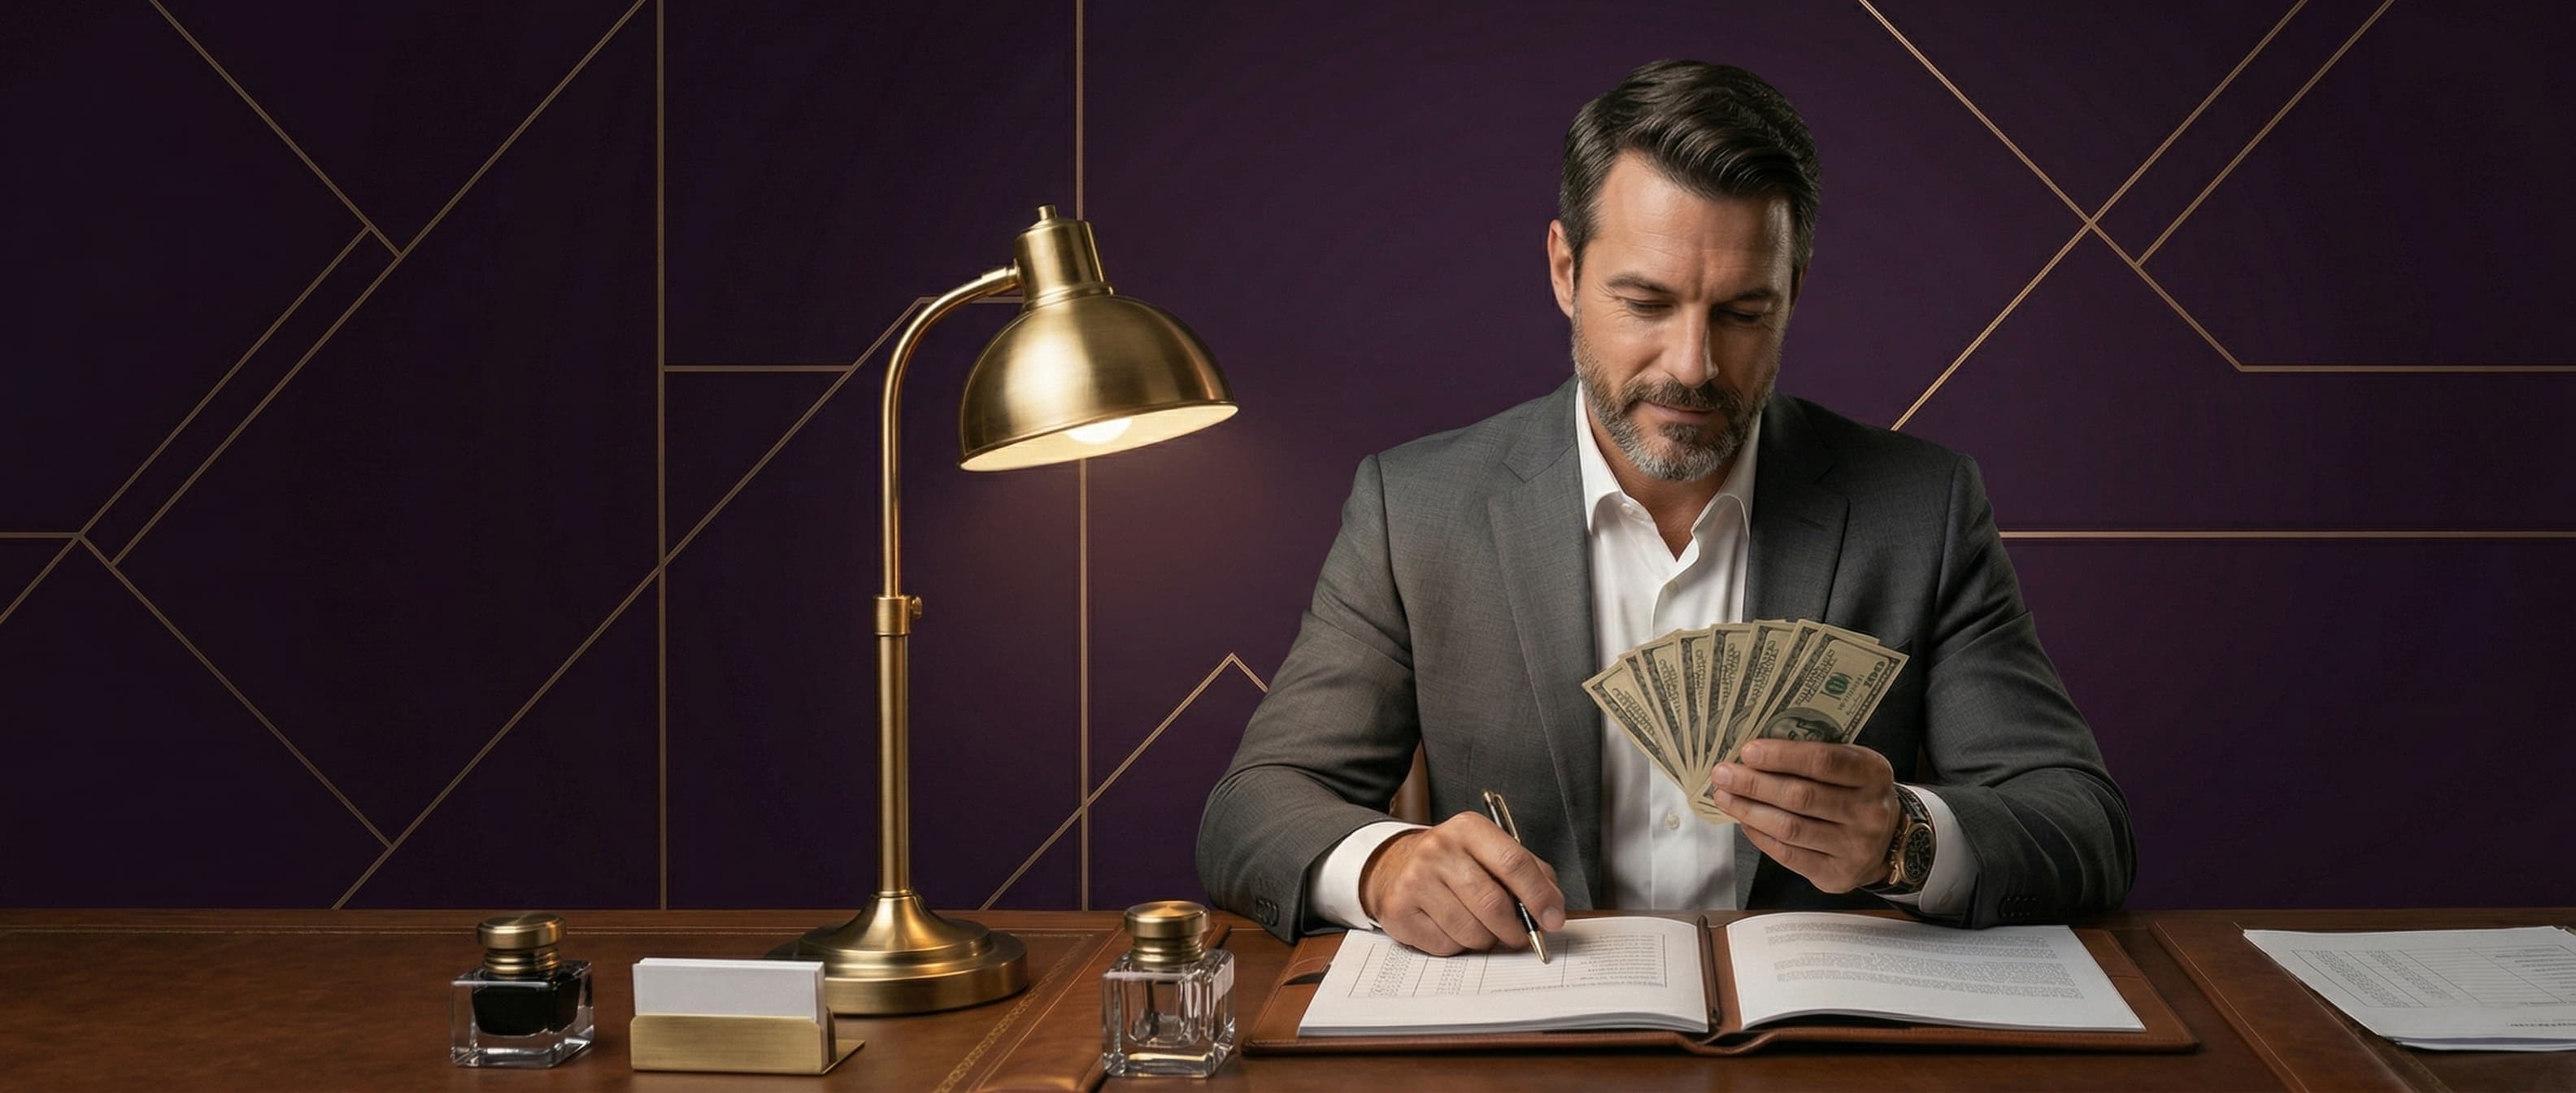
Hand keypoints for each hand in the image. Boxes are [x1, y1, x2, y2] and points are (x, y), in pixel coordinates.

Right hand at [1358, 813, 1566, 954]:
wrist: (1395, 865)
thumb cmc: (1457, 863)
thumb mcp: (1491, 852)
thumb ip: (1530, 874)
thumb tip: (1553, 910)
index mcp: (1468, 829)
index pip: (1513, 863)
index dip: (1539, 896)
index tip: (1554, 919)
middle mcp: (1438, 849)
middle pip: (1494, 904)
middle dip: (1515, 929)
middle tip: (1520, 936)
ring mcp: (1416, 880)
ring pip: (1472, 932)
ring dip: (1486, 939)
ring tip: (1479, 926)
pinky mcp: (1400, 910)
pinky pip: (1446, 946)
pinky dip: (1457, 946)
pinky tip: (1450, 927)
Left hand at [1710, 740, 1901, 893]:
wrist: (1891, 840)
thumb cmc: (1857, 793)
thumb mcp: (1852, 766)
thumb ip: (1815, 757)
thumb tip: (1753, 754)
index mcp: (1874, 775)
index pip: (1824, 762)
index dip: (1783, 756)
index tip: (1748, 751)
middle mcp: (1869, 813)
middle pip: (1801, 796)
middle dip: (1754, 784)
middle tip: (1722, 773)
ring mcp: (1855, 848)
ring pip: (1790, 828)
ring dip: (1750, 811)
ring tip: (1724, 797)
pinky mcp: (1837, 875)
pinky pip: (1788, 855)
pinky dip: (1761, 836)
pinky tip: (1744, 821)